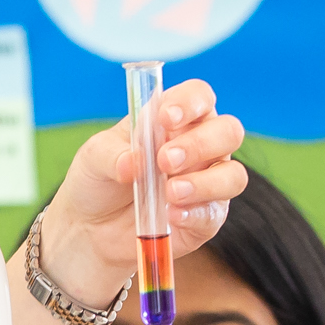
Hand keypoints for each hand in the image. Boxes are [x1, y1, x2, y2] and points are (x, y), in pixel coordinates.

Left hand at [34, 77, 252, 308]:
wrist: (91, 228)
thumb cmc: (99, 180)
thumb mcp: (93, 159)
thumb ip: (111, 155)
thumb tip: (133, 163)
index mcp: (175, 120)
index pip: (200, 97)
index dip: (190, 102)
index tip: (166, 118)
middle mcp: (200, 147)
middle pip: (228, 131)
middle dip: (200, 144)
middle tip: (165, 161)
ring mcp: (207, 183)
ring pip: (233, 175)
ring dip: (205, 182)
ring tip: (170, 192)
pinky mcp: (205, 218)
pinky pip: (214, 214)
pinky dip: (195, 213)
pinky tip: (171, 215)